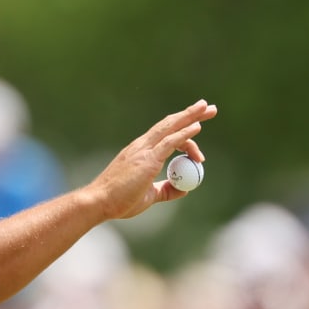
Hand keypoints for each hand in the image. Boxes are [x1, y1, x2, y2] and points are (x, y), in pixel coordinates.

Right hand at [86, 99, 217, 219]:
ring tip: (206, 108)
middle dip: (190, 113)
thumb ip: (166, 190)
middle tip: (207, 106)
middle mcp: (142, 146)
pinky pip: (170, 142)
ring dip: (190, 116)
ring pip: (171, 127)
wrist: (100, 202)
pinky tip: (197, 127)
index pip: (166, 134)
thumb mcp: (148, 196)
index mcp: (141, 151)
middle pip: (170, 124)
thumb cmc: (119, 201)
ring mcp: (144, 150)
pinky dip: (184, 134)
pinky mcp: (148, 159)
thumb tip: (183, 189)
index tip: (199, 129)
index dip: (184, 129)